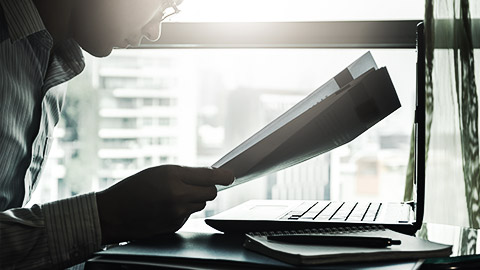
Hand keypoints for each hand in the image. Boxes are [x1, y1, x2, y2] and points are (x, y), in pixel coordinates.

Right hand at [95, 165, 233, 243]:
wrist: (113, 213)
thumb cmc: (133, 188)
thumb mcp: (158, 171)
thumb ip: (185, 173)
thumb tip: (211, 175)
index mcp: (172, 176)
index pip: (209, 176)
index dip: (223, 175)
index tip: (231, 175)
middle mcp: (177, 195)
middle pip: (211, 192)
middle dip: (208, 187)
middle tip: (197, 185)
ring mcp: (176, 213)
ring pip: (201, 204)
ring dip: (195, 199)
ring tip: (175, 196)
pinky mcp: (175, 225)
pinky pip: (189, 215)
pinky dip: (184, 210)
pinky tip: (167, 207)